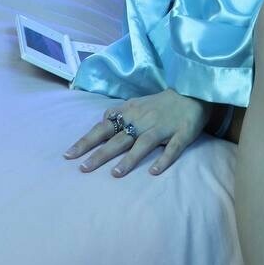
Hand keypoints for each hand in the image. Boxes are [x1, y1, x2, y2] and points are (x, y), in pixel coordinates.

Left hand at [63, 89, 213, 177]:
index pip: (105, 127)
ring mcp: (163, 127)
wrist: (195, 90)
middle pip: (120, 138)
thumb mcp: (138, 102)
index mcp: (132, 112)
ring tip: (115, 174)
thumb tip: (102, 119)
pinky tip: (154, 172)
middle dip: (101, 153)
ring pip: (144, 143)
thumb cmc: (162, 101)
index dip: (87, 140)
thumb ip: (120, 112)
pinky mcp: (182, 133)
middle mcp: (144, 120)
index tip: (69, 155)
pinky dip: (164, 159)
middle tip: (83, 168)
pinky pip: (173, 148)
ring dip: (130, 158)